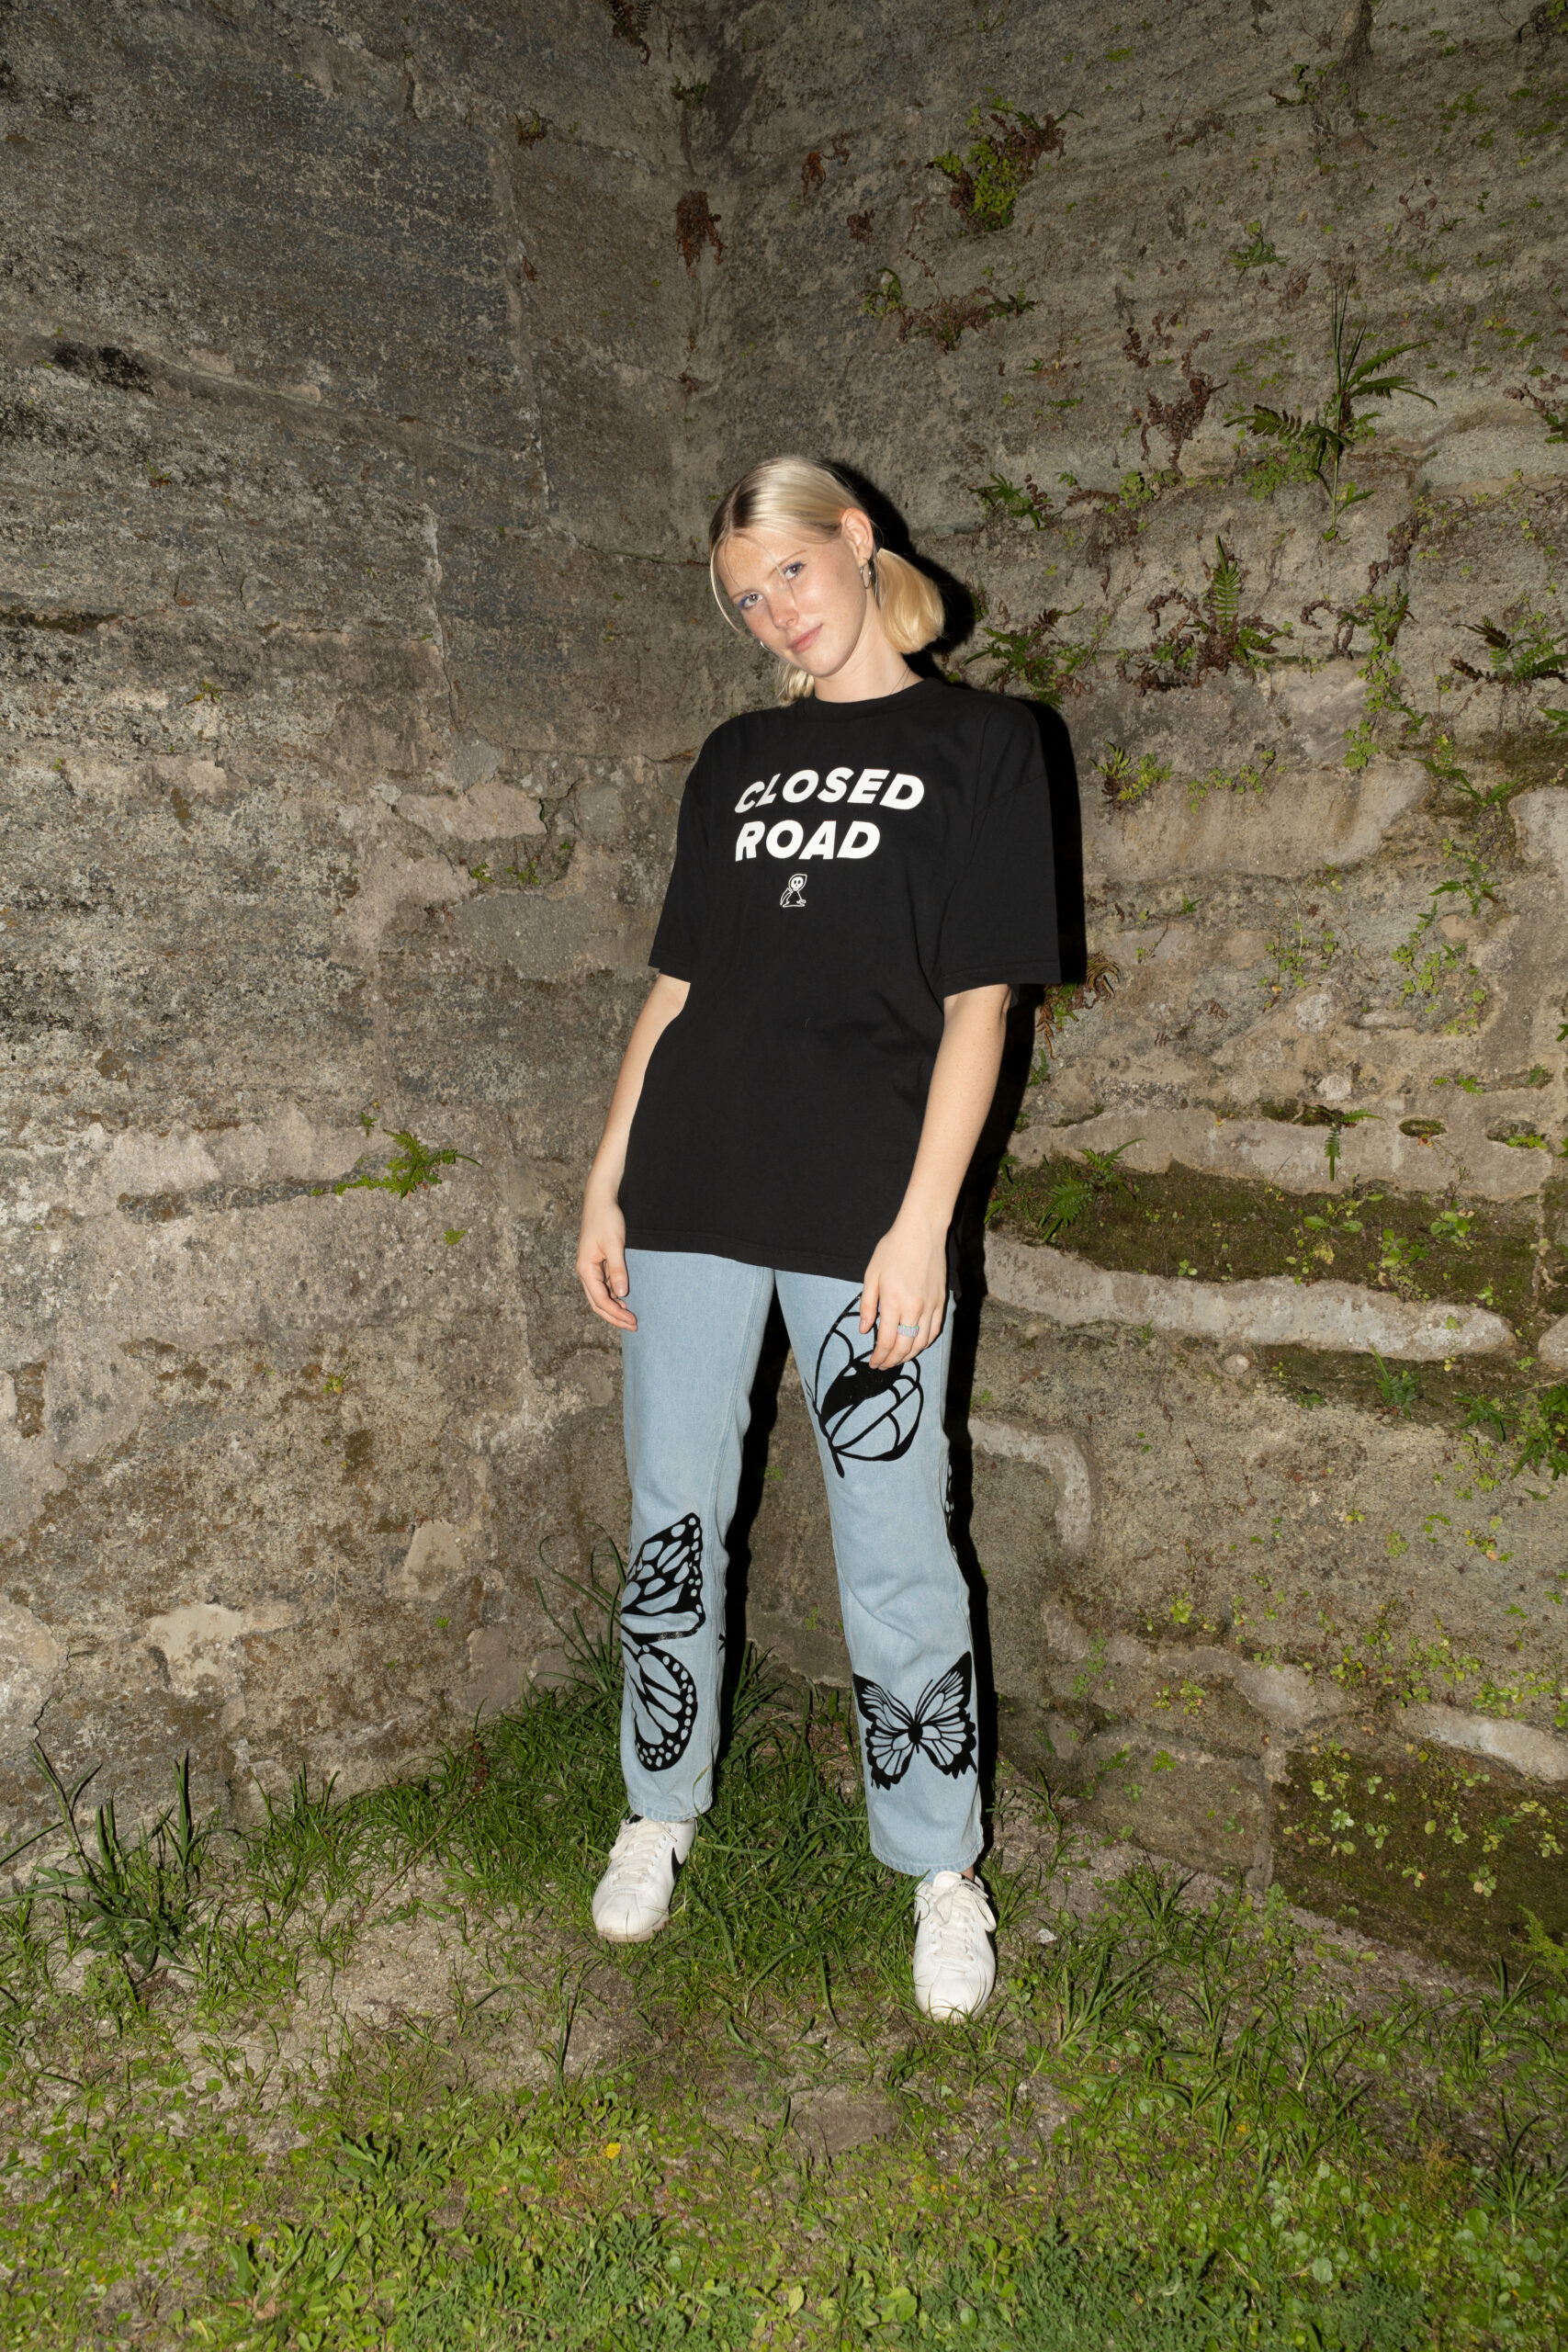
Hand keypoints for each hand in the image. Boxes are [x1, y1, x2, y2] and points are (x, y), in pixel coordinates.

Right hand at [577, 1188, 636, 1330]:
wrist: (600, 1200)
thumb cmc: (606, 1219)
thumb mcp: (614, 1244)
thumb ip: (617, 1269)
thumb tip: (621, 1294)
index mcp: (586, 1269)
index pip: (600, 1301)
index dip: (616, 1314)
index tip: (632, 1321)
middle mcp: (585, 1272)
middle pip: (597, 1303)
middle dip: (614, 1317)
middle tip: (634, 1326)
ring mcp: (590, 1268)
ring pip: (600, 1296)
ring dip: (614, 1308)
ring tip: (630, 1318)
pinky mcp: (596, 1263)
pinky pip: (603, 1286)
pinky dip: (613, 1297)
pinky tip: (624, 1300)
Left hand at [859, 1212, 946, 1368]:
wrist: (921, 1232)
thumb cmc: (893, 1250)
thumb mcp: (872, 1274)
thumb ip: (868, 1305)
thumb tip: (865, 1330)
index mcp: (893, 1302)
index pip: (886, 1341)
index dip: (879, 1357)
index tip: (873, 1363)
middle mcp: (914, 1308)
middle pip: (904, 1347)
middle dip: (891, 1361)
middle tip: (882, 1366)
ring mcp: (930, 1306)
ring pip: (921, 1343)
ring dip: (909, 1356)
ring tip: (897, 1359)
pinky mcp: (941, 1301)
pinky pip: (935, 1331)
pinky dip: (925, 1343)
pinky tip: (917, 1346)